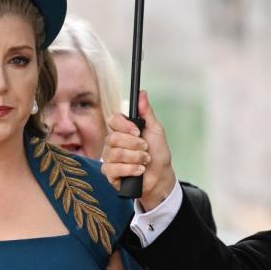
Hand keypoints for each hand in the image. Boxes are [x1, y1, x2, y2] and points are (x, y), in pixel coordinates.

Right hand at [101, 90, 175, 211]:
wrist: (160, 177)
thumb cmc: (158, 154)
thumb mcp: (155, 130)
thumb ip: (146, 112)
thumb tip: (142, 93)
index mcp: (122, 131)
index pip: (113, 120)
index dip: (125, 126)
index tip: (138, 132)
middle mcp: (113, 143)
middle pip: (114, 138)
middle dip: (135, 145)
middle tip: (145, 149)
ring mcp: (110, 158)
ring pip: (115, 154)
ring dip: (135, 158)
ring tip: (145, 161)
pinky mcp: (110, 173)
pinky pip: (113, 168)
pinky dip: (130, 169)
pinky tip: (139, 171)